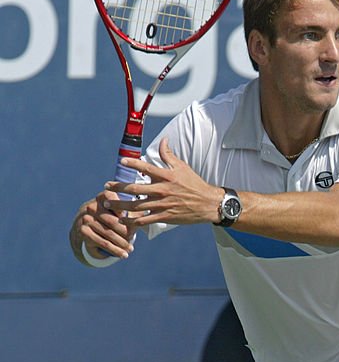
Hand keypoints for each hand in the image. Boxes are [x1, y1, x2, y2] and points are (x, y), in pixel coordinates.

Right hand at [70, 194, 136, 260]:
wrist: (87, 229)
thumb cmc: (109, 218)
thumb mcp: (119, 213)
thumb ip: (132, 212)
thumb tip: (146, 212)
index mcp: (103, 198)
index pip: (116, 202)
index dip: (124, 210)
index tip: (132, 219)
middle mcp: (92, 207)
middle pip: (113, 221)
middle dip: (125, 231)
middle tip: (133, 237)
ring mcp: (86, 219)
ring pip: (109, 234)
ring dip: (122, 243)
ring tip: (130, 249)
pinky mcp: (84, 232)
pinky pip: (103, 243)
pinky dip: (115, 250)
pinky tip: (123, 255)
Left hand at [102, 137, 221, 226]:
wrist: (208, 204)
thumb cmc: (195, 184)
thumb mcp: (182, 167)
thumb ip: (169, 155)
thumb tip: (163, 140)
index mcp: (166, 176)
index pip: (145, 168)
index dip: (132, 164)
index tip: (121, 163)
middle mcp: (162, 190)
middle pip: (134, 189)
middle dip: (118, 188)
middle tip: (106, 186)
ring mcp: (162, 205)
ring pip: (136, 206)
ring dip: (120, 205)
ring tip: (107, 204)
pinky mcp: (164, 217)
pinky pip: (144, 221)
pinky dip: (132, 222)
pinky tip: (123, 221)